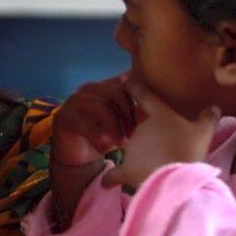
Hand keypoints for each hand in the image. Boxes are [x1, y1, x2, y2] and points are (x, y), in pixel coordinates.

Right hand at [48, 74, 137, 231]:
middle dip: (127, 114)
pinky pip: (83, 123)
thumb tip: (171, 107)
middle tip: (134, 134)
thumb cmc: (103, 135)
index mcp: (105, 86)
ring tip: (121, 143)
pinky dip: (97, 136)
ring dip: (113, 126)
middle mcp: (88, 89)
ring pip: (99, 106)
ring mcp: (74, 102)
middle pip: (113, 91)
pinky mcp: (64, 118)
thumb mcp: (123, 123)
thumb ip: (138, 112)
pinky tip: (106, 148)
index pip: (126, 83)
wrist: (75, 153)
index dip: (138, 100)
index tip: (145, 122)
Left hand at [102, 80, 220, 189]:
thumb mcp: (204, 133)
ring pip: (128, 146)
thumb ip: (208, 118)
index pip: (143, 95)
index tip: (125, 80)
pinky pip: (114, 174)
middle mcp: (140, 128)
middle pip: (134, 123)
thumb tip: (214, 107)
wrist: (176, 177)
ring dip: (132, 151)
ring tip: (141, 159)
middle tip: (149, 136)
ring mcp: (131, 149)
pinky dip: (110, 178)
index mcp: (159, 115)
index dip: (134, 87)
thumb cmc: (190, 150)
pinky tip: (107, 183)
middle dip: (137, 127)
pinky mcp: (127, 169)